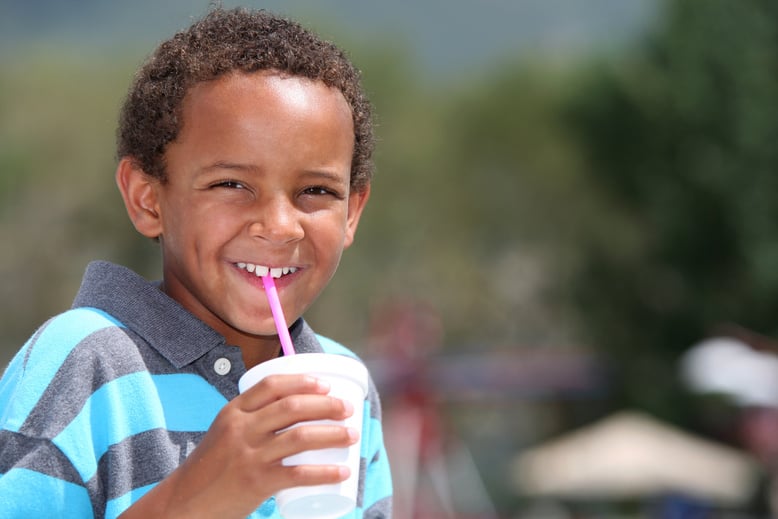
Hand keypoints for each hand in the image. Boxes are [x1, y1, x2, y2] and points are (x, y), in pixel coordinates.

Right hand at [120, 374, 357, 518]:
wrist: (185, 501)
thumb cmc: (213, 465)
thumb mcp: (226, 431)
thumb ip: (254, 417)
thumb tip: (299, 407)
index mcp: (234, 411)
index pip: (271, 385)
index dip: (303, 381)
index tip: (326, 385)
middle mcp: (241, 429)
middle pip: (292, 407)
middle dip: (327, 405)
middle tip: (347, 409)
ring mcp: (249, 456)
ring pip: (301, 437)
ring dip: (333, 434)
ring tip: (352, 435)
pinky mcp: (257, 483)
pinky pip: (298, 474)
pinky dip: (325, 473)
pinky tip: (342, 472)